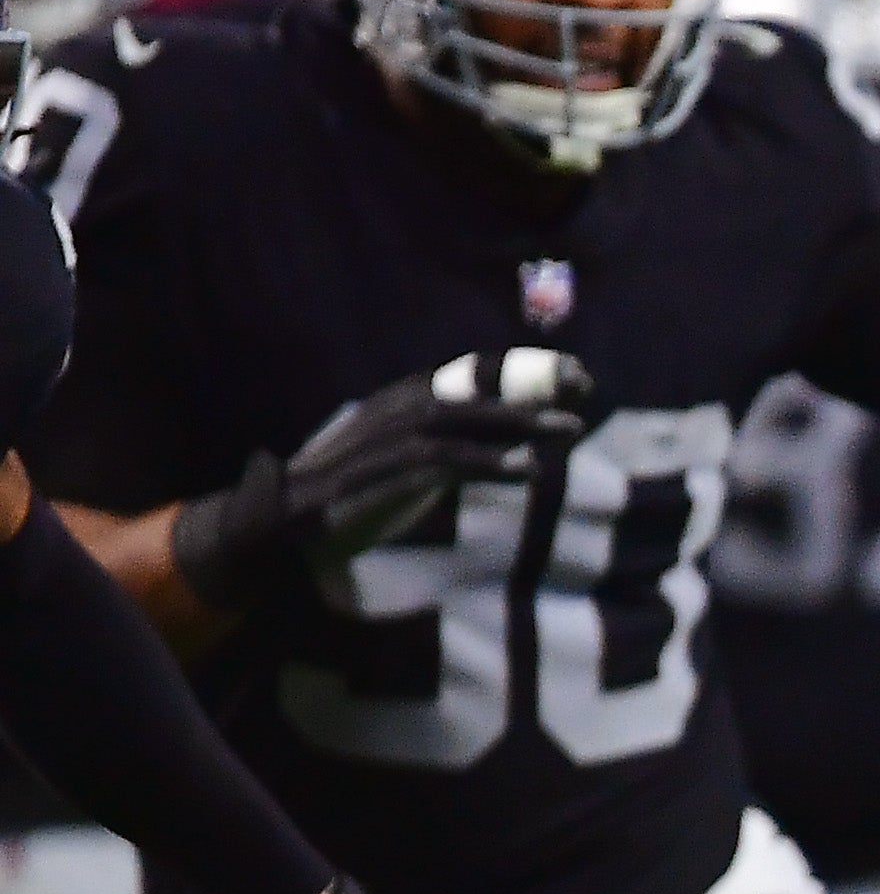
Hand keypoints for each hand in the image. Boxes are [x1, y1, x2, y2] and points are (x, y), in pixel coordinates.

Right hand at [176, 350, 593, 617]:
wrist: (279, 525)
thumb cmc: (348, 499)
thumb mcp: (411, 469)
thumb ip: (455, 452)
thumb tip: (514, 448)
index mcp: (399, 406)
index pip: (467, 376)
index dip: (520, 369)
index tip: (574, 371)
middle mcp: (392, 412)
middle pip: (471, 388)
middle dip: (529, 384)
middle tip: (586, 384)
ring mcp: (384, 440)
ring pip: (461, 418)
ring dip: (518, 421)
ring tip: (571, 428)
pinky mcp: (380, 474)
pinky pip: (442, 462)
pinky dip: (487, 462)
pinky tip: (528, 470)